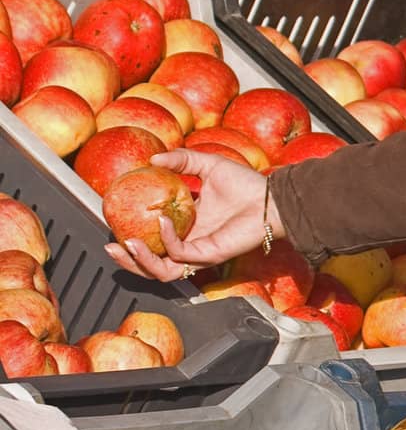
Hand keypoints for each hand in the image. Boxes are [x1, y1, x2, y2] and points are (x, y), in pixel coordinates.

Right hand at [104, 149, 285, 282]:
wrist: (271, 199)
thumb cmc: (246, 185)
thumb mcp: (207, 165)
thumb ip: (181, 159)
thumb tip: (153, 158)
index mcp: (186, 226)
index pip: (153, 239)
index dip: (132, 236)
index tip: (114, 222)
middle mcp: (189, 243)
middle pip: (151, 264)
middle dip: (127, 261)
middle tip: (111, 246)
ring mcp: (198, 252)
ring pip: (162, 271)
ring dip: (141, 260)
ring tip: (127, 243)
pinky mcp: (209, 255)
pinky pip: (180, 255)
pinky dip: (167, 240)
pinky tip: (163, 220)